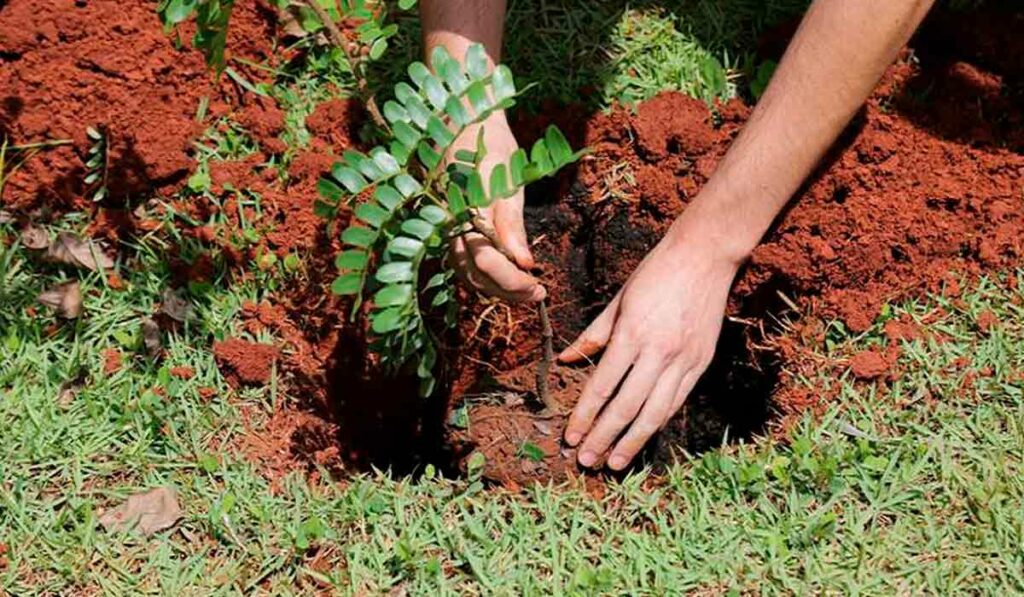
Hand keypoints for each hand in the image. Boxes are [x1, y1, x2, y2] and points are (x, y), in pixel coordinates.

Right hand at [449, 112, 546, 302]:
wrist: (466, 122)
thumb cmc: (489, 145)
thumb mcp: (506, 178)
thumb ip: (511, 222)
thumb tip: (524, 262)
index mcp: (463, 213)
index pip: (486, 263)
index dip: (512, 282)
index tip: (538, 287)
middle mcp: (450, 226)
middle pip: (476, 276)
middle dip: (508, 291)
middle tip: (539, 295)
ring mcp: (448, 229)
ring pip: (469, 274)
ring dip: (498, 288)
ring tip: (528, 291)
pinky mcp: (452, 229)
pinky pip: (466, 263)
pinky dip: (487, 277)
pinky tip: (509, 276)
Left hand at [559, 217, 740, 470]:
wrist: (705, 256)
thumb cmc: (655, 273)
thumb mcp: (618, 300)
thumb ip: (593, 335)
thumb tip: (567, 361)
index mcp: (632, 334)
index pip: (603, 386)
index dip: (585, 415)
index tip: (571, 437)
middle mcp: (659, 352)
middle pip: (627, 407)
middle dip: (604, 437)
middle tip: (586, 461)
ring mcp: (684, 360)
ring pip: (655, 413)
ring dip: (632, 441)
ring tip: (614, 463)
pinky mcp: (701, 362)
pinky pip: (676, 401)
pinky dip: (658, 422)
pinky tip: (644, 437)